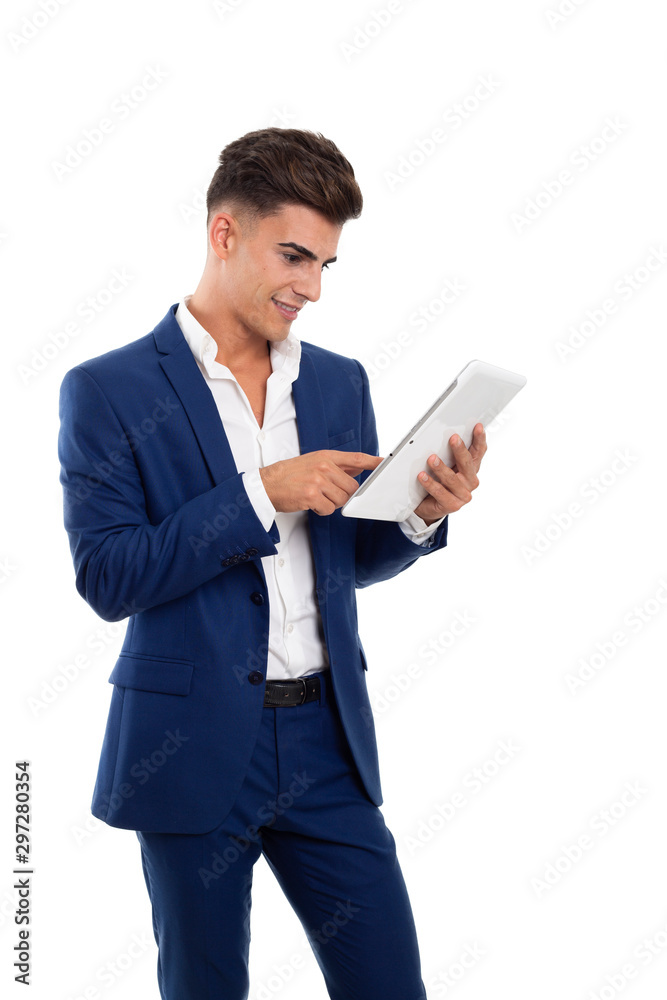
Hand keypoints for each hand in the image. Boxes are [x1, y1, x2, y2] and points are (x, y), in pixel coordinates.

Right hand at [260, 450, 382, 515]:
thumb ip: (336, 466)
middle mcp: (323, 466)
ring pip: (341, 500)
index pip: (355, 458)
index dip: (372, 462)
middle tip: (326, 494)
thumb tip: (356, 469)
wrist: (266, 485)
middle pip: (351, 488)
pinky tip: (310, 504)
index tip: (384, 463)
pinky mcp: (311, 495)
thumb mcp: (313, 462)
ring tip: (315, 497)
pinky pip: (329, 509)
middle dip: (342, 495)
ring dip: (330, 503)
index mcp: (325, 457)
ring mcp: (318, 480)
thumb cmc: (288, 475)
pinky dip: (322, 510)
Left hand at [413, 424, 486, 524]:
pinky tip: (422, 476)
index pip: (478, 452)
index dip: (479, 439)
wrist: (429, 506)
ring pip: (452, 479)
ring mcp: (462, 495)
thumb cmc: (439, 482)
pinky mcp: (451, 505)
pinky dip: (430, 483)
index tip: (477, 426)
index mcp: (471, 469)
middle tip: (453, 438)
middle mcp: (470, 481)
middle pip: (467, 464)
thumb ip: (449, 453)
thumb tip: (443, 435)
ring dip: (441, 468)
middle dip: (460, 450)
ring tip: (431, 459)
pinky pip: (440, 492)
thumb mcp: (447, 465)